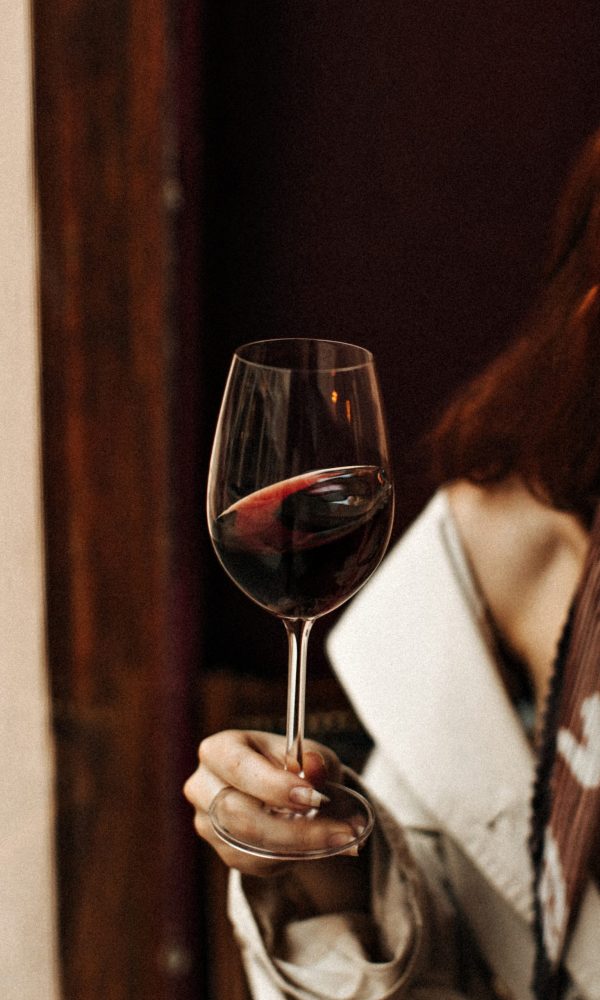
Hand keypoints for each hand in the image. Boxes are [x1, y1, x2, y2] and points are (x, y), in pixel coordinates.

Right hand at [183, 730, 359, 877]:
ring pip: (250, 846)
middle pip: (239, 815)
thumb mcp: (312, 755)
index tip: (314, 798)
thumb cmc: (295, 767)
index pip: (237, 767)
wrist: (288, 794)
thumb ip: (316, 760)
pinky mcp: (222, 850)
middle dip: (295, 828)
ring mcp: (208, 822)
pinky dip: (291, 858)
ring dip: (300, 848)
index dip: (273, 785)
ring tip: (341, 840)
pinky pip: (255, 864)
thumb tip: (313, 765)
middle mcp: (203, 786)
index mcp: (220, 750)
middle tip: (342, 831)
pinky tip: (315, 846)